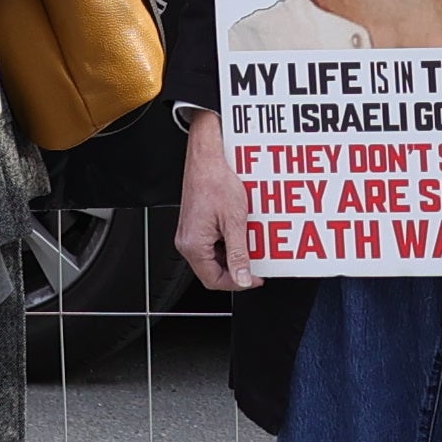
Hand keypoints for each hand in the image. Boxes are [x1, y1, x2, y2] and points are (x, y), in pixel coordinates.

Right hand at [173, 110, 257, 293]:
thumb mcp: (234, 222)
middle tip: (254, 263)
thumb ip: (238, 254)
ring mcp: (189, 234)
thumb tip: (242, 279)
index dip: (237, 283)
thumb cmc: (216, 183)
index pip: (214, 280)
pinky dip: (226, 243)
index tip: (254, 278)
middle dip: (236, 269)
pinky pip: (210, 244)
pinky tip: (239, 233)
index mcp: (193, 245)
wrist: (206, 159)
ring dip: (232, 255)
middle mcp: (187, 242)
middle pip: (212, 271)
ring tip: (249, 245)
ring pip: (212, 258)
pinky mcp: (194, 225)